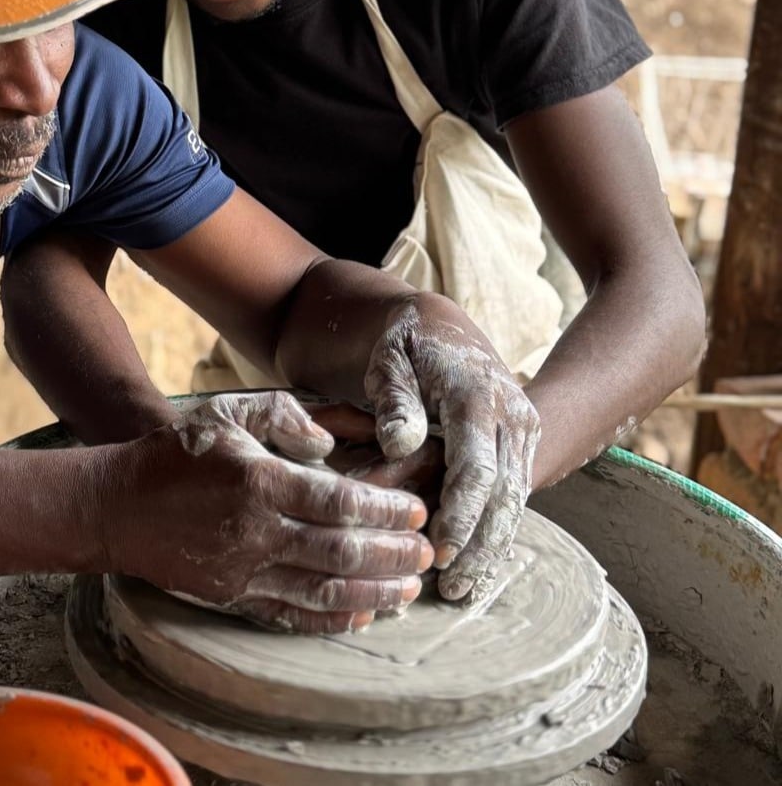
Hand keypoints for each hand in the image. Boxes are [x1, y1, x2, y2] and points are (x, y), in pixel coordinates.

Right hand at [102, 391, 433, 632]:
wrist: (115, 506)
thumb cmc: (175, 454)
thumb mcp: (226, 412)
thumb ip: (283, 416)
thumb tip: (330, 441)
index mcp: (258, 481)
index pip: (339, 502)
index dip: (385, 511)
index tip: (415, 513)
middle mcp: (255, 531)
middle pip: (341, 551)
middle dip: (393, 555)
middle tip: (428, 554)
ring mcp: (242, 570)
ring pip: (323, 590)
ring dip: (374, 591)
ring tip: (408, 589)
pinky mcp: (231, 596)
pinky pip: (291, 614)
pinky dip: (331, 618)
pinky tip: (363, 613)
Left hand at [363, 295, 540, 601]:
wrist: (442, 323)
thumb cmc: (406, 344)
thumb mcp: (388, 361)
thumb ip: (394, 401)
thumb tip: (400, 445)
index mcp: (477, 395)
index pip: (475, 468)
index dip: (459, 513)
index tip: (438, 549)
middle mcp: (510, 414)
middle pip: (504, 492)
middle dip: (480, 544)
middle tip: (451, 586)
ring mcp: (521, 428)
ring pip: (515, 498)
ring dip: (491, 545)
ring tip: (462, 587)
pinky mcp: (519, 441)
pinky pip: (513, 492)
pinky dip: (497, 530)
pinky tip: (476, 564)